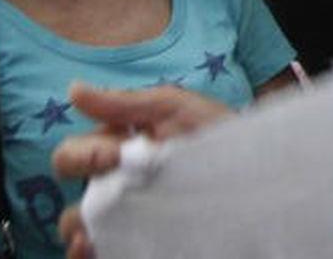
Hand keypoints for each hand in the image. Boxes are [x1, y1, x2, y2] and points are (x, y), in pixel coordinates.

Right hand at [53, 83, 233, 258]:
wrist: (259, 173)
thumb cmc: (219, 134)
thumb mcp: (177, 109)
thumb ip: (126, 102)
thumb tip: (74, 90)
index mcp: (117, 149)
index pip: (74, 155)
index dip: (82, 155)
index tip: (112, 155)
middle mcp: (117, 186)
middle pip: (73, 198)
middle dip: (79, 199)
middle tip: (111, 195)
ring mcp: (130, 218)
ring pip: (83, 230)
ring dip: (78, 232)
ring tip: (89, 238)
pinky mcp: (145, 242)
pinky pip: (108, 251)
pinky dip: (92, 253)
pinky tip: (98, 250)